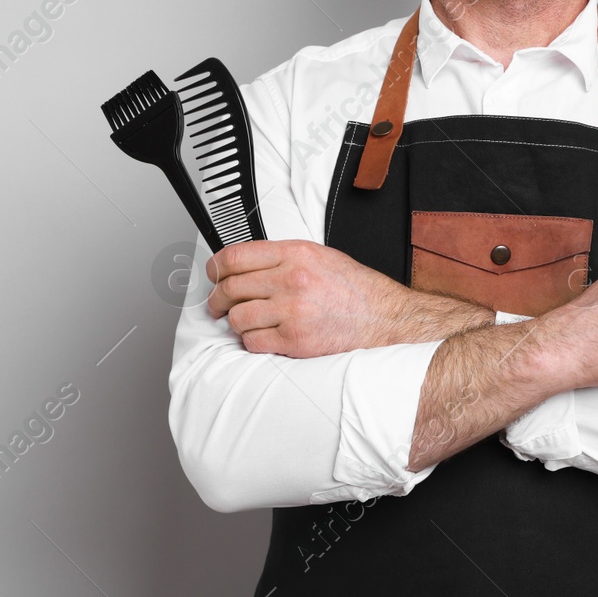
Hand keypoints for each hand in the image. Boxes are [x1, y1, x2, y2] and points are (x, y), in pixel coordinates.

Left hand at [206, 240, 413, 357]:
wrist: (385, 319)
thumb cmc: (356, 291)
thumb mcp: (322, 257)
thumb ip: (283, 257)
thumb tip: (245, 265)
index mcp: (297, 253)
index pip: (235, 256)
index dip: (214, 268)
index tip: (212, 275)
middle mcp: (292, 279)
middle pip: (229, 288)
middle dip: (218, 300)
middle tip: (219, 305)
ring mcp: (291, 310)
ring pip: (237, 317)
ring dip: (238, 323)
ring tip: (251, 322)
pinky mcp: (293, 339)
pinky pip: (252, 342)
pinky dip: (253, 342)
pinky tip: (267, 336)